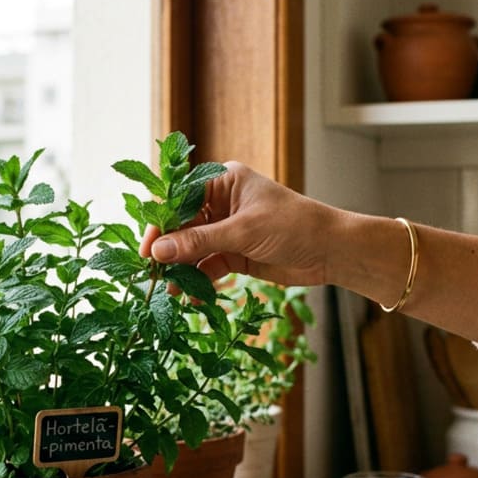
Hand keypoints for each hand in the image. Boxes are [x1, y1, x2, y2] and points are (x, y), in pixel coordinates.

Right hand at [139, 161, 344, 285]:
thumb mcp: (242, 232)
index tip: (146, 249)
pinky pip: (207, 266)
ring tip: (168, 291)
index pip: (179, 198)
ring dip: (181, 269)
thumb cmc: (294, 225)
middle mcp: (221, 203)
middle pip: (182, 226)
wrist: (331, 251)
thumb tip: (158, 251)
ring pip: (192, 249)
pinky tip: (190, 296)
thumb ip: (198, 242)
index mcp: (222, 181)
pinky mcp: (235, 253)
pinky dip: (198, 280)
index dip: (160, 223)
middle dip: (167, 250)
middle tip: (151, 275)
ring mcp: (227, 229)